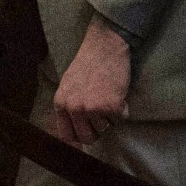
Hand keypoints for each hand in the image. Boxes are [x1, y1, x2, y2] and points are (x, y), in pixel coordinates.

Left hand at [49, 21, 130, 144]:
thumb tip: (74, 131)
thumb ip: (69, 106)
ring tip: (109, 96)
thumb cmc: (89, 63)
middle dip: (98, 131)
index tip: (88, 136)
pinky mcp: (111, 106)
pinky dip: (124, 110)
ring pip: (106, 129)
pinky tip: (118, 93)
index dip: (78, 139)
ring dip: (111, 117)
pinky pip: (121, 120)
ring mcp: (92, 108)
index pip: (66, 136)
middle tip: (103, 116)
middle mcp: (74, 108)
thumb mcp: (69, 85)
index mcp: (61, 103)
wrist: (105, 46)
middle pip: (87, 138)